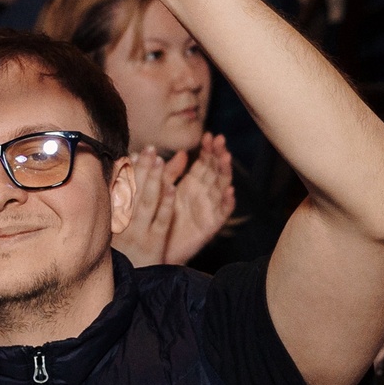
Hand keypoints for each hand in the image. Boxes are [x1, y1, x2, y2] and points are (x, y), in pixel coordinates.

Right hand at [114, 148, 182, 267]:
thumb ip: (125, 205)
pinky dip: (165, 203)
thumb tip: (129, 180)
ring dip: (153, 180)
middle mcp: (122, 226)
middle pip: (133, 192)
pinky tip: (171, 188)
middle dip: (141, 169)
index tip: (134, 154)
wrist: (125, 288)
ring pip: (146, 203)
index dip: (127, 171)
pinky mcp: (153, 245)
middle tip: (149, 150)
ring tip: (159, 160)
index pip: (119, 191)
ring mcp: (138, 234)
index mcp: (111, 222)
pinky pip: (160, 221)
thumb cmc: (123, 256)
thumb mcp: (118, 232)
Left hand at [165, 134, 235, 262]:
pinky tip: (229, 191)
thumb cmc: (157, 218)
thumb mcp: (161, 191)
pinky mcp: (209, 226)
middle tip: (220, 140)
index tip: (209, 135)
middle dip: (218, 155)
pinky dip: (227, 202)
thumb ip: (169, 173)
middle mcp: (203, 195)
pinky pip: (222, 213)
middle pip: (215, 171)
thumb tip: (182, 152)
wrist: (154, 249)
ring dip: (225, 172)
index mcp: (192, 185)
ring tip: (226, 157)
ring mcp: (208, 209)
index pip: (205, 163)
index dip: (208, 150)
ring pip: (221, 187)